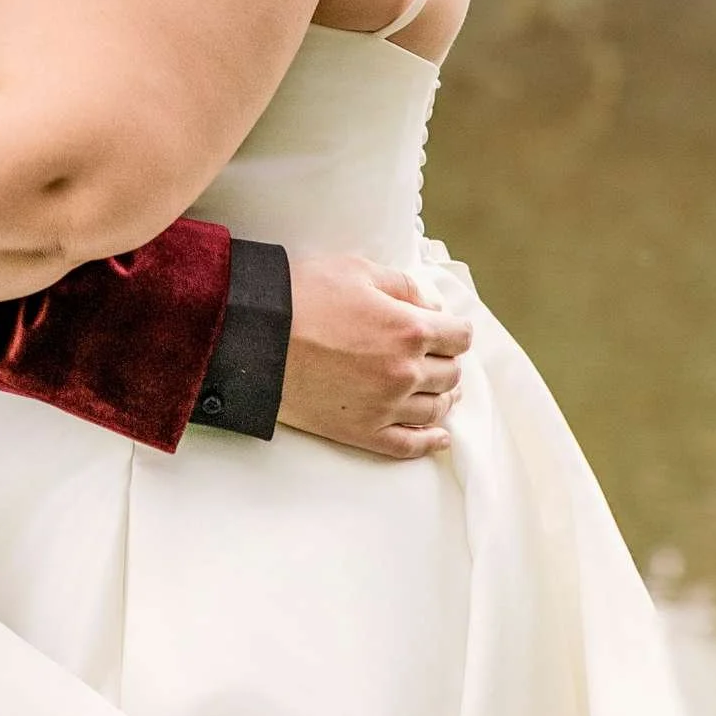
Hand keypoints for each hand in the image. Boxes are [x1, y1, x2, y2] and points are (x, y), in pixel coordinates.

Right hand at [277, 251, 471, 459]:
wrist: (256, 339)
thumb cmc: (302, 297)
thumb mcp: (356, 270)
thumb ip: (402, 284)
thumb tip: (430, 306)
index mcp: (409, 329)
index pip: (459, 337)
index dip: (455, 331)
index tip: (447, 330)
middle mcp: (405, 372)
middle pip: (451, 374)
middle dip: (446, 361)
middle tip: (434, 356)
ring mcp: (387, 407)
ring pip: (436, 409)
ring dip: (442, 397)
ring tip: (438, 389)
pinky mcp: (364, 432)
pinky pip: (411, 445)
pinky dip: (431, 441)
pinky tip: (438, 435)